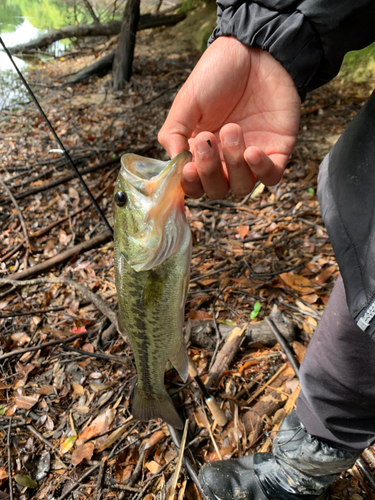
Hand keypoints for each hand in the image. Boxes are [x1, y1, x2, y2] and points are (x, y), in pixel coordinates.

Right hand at [158, 36, 300, 198]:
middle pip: (217, 191)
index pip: (194, 185)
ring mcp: (251, 157)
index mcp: (201, 152)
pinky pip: (271, 178)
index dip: (191, 184)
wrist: (254, 50)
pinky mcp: (278, 150)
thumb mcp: (186, 104)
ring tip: (232, 129)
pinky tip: (252, 152)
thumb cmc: (217, 75)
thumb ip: (174, 135)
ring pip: (242, 187)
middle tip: (209, 140)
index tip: (188, 167)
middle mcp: (225, 160)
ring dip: (234, 165)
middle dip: (210, 172)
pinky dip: (261, 170)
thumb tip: (176, 166)